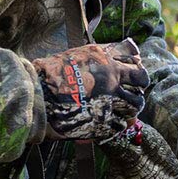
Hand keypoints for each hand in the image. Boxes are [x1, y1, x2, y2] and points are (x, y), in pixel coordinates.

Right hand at [33, 40, 148, 141]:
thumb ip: (101, 54)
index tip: (134, 79)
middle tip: (130, 96)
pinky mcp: (101, 122)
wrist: (36, 94)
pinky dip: (117, 124)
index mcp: (106, 61)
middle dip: (137, 90)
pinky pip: (120, 125)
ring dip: (130, 108)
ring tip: (122, 110)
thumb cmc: (52, 72)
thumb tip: (123, 53)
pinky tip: (108, 122)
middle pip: (141, 84)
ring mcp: (108, 101)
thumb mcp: (79, 54)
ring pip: (135, 106)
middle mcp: (111, 79)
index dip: (138, 74)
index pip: (137, 66)